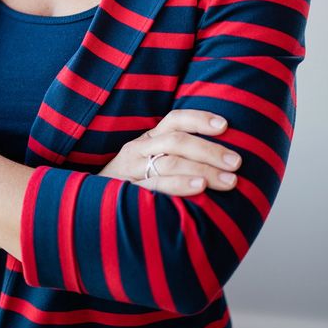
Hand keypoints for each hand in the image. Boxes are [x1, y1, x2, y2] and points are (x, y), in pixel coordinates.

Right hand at [98, 109, 240, 194]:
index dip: (199, 119)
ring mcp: (131, 171)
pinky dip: (179, 185)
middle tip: (237, 162)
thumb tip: (222, 159)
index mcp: (148, 139)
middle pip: (176, 141)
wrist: (90, 208)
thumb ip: (177, 157)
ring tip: (229, 180)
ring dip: (203, 169)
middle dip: (209, 150)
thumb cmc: (133, 184)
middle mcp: (138, 150)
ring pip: (169, 162)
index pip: (174, 120)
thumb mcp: (150, 163)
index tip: (225, 125)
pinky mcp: (127, 192)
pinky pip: (155, 186)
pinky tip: (200, 188)